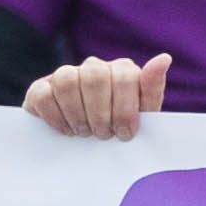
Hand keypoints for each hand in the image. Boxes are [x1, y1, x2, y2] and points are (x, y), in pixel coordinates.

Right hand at [25, 53, 174, 137]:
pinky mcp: (41, 88)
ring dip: (77, 114)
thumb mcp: (143, 115)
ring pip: (67, 80)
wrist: (90, 146)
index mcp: (122, 70)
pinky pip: (43, 94)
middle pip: (94, 76)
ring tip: (85, 133)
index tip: (124, 133)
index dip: (124, 108)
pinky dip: (55, 117)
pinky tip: (66, 131)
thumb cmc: (121, 129)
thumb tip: (163, 58)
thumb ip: (152, 88)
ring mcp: (66, 75)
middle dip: (100, 113)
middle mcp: (94, 67)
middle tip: (103, 134)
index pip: (124, 75)